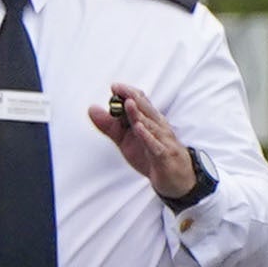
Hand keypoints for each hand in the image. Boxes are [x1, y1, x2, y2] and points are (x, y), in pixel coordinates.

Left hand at [91, 84, 201, 202]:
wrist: (175, 180)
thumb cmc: (150, 155)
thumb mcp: (125, 140)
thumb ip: (109, 125)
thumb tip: (91, 108)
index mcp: (150, 122)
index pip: (142, 104)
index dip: (129, 94)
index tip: (115, 86)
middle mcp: (158, 128)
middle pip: (146, 110)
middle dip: (132, 97)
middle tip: (118, 88)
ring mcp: (163, 142)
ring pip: (151, 126)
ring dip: (139, 114)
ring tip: (128, 104)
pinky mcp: (164, 157)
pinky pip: (155, 146)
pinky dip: (148, 137)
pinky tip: (138, 129)